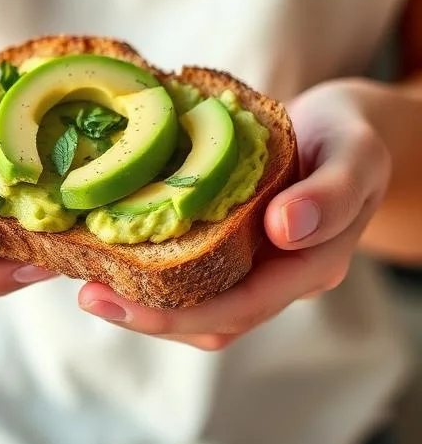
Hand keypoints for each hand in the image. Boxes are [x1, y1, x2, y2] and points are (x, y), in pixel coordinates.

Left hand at [78, 81, 390, 349]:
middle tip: (87, 295)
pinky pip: (194, 265)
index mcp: (307, 266)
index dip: (176, 315)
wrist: (341, 127)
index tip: (116, 300)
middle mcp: (276, 274)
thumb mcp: (355, 156)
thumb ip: (330, 195)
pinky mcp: (234, 239)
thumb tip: (285, 230)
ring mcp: (255, 260)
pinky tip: (121, 245)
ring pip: (198, 299)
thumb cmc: (350, 137)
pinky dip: (156, 264)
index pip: (239, 307)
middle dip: (146, 314)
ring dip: (146, 297)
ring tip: (90, 278)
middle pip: (209, 316)